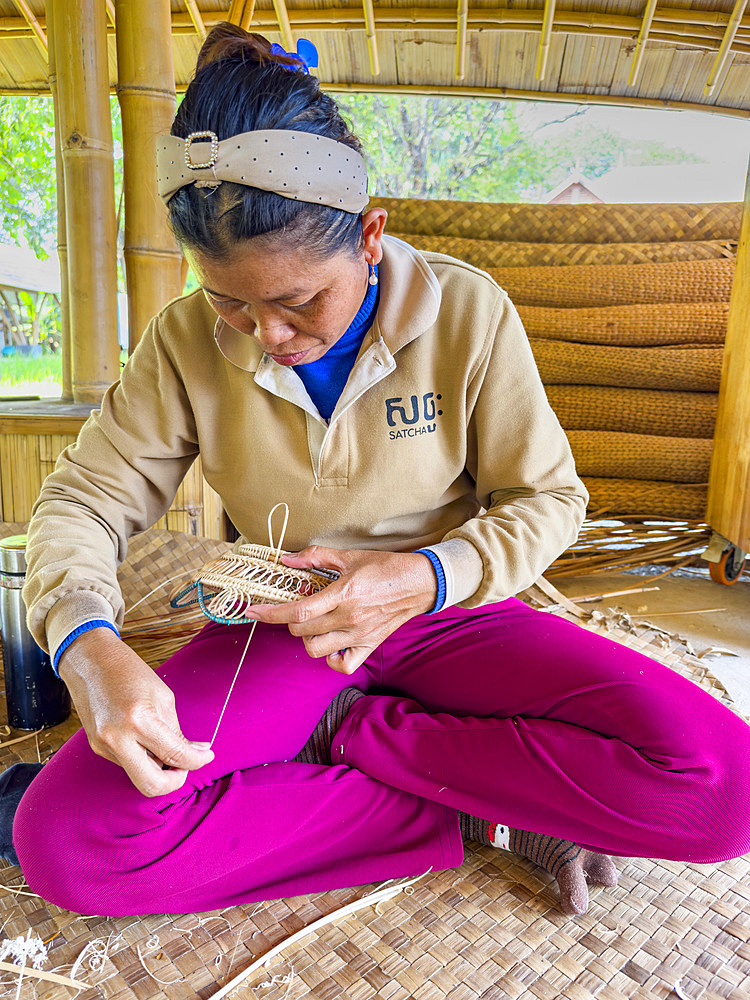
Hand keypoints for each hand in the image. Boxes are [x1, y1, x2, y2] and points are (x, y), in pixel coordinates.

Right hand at [58, 628, 213, 796]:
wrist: (91, 662)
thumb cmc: (130, 673)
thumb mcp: (163, 698)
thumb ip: (177, 732)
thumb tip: (196, 752)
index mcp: (139, 720)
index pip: (175, 755)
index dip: (197, 761)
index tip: (207, 756)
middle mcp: (117, 738)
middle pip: (151, 785)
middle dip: (174, 781)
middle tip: (186, 765)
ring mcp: (103, 746)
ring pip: (139, 776)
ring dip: (158, 769)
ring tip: (166, 746)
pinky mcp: (97, 748)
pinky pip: (127, 764)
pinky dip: (143, 759)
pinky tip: (147, 740)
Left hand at [245, 547, 437, 673]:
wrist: (418, 583)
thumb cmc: (385, 568)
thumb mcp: (349, 556)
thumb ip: (316, 557)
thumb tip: (288, 560)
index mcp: (342, 595)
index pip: (298, 611)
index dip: (270, 614)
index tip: (253, 611)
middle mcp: (348, 619)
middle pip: (302, 631)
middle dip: (290, 621)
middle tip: (296, 609)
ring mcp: (359, 636)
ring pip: (316, 650)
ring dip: (307, 638)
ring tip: (314, 625)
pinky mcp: (368, 646)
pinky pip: (342, 665)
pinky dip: (330, 659)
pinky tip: (331, 644)